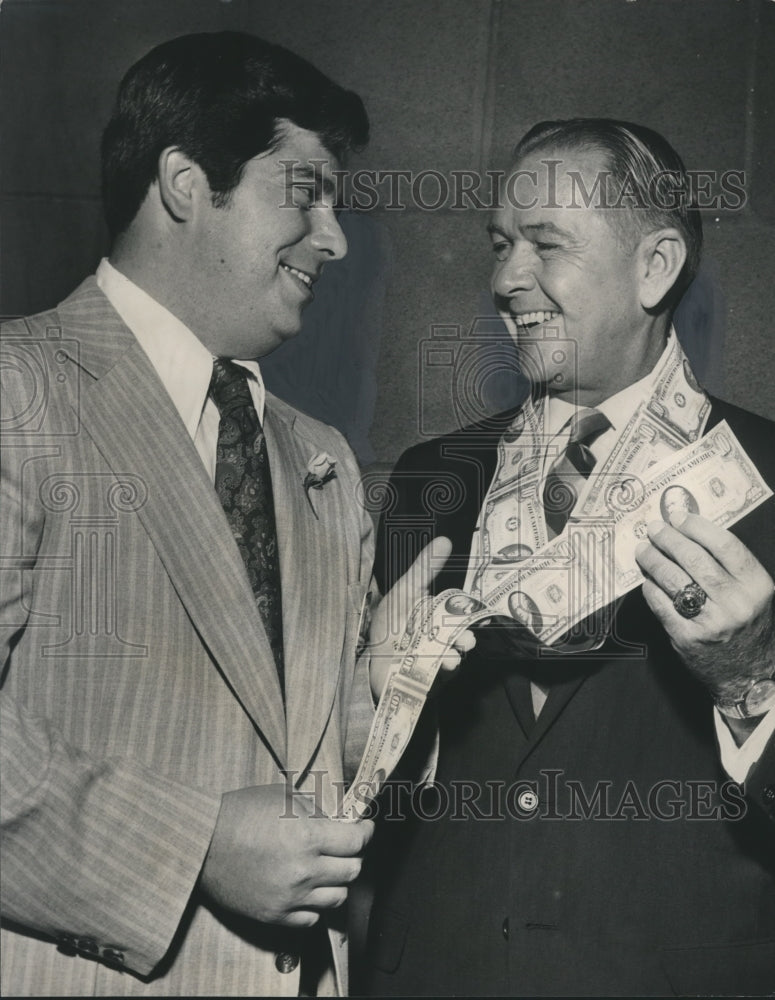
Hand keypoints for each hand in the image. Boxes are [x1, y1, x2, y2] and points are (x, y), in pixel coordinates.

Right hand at [199, 784, 372, 926]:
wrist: (201, 842)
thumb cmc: (240, 813)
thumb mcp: (283, 796)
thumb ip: (315, 810)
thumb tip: (338, 822)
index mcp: (308, 835)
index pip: (356, 842)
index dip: (365, 833)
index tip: (364, 829)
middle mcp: (304, 870)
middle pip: (352, 871)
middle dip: (352, 856)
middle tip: (344, 847)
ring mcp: (290, 897)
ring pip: (337, 898)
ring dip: (336, 882)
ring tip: (325, 869)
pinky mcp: (275, 916)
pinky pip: (311, 919)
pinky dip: (314, 905)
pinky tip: (307, 889)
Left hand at [367, 536, 476, 700]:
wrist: (374, 662)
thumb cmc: (392, 622)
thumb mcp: (406, 590)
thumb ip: (425, 567)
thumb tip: (446, 540)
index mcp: (440, 614)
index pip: (459, 610)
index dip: (467, 612)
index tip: (477, 613)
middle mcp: (444, 637)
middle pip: (458, 635)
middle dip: (462, 638)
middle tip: (467, 641)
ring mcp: (440, 660)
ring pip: (450, 657)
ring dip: (451, 658)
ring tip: (449, 660)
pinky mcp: (433, 681)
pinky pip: (438, 678)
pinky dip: (437, 675)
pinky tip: (434, 672)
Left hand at [635, 512, 774, 700]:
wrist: (749, 675)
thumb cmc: (747, 625)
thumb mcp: (752, 592)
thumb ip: (727, 564)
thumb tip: (687, 530)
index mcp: (756, 586)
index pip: (724, 544)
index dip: (697, 526)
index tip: (678, 517)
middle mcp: (736, 603)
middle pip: (694, 558)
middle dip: (668, 539)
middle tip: (653, 529)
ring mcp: (711, 622)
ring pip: (673, 579)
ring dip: (653, 560)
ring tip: (643, 550)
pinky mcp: (688, 638)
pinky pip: (661, 604)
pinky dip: (651, 588)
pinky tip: (647, 580)